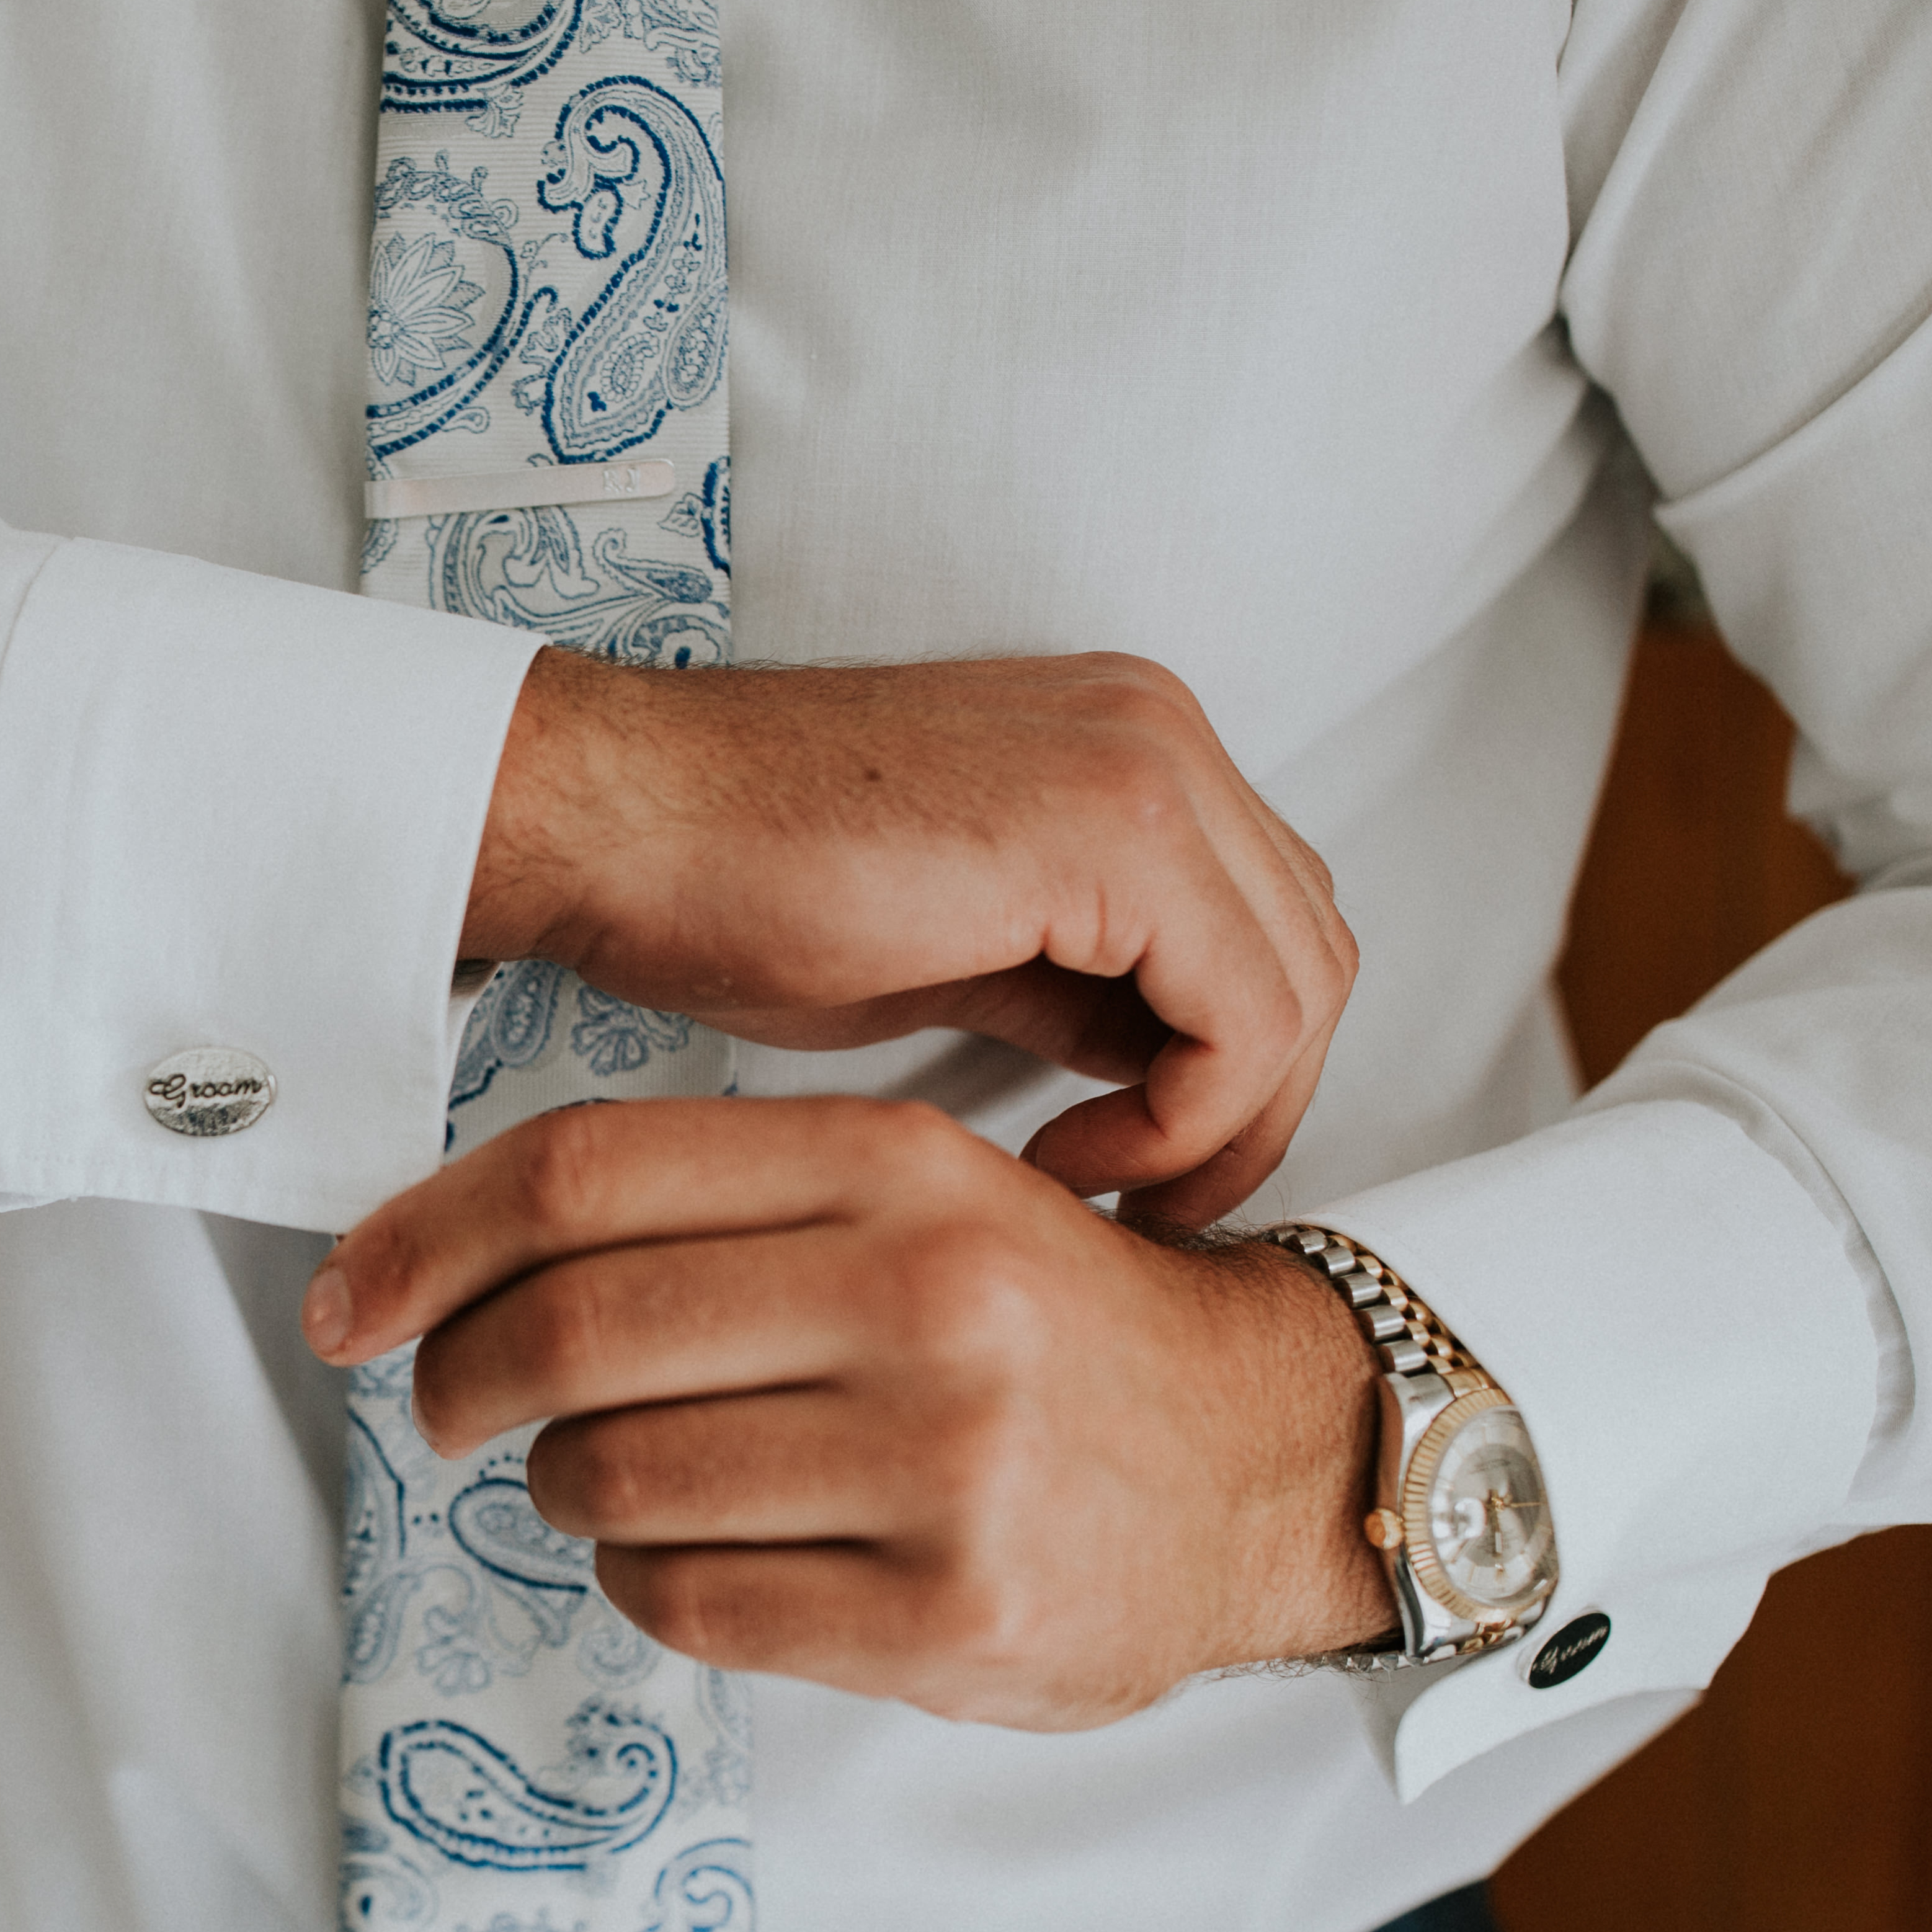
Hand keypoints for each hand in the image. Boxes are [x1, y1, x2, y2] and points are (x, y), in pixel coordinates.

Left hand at [302, 1096, 1393, 1727]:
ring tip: (601, 1477)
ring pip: (617, 1478)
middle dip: (463, 1378)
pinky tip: (685, 1551)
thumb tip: (469, 1247)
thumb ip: (727, 1200)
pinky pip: (691, 1602)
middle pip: (576, 1330)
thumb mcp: (918, 1191)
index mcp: (897, 1166)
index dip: (430, 1235)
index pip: (587, 1175)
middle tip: (445, 1402)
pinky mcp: (951, 1615)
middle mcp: (924, 1300)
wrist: (1260, 1456)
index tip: (354, 1294)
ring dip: (563, 1487)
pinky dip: (642, 1581)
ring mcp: (944, 1464)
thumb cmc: (1045, 1322)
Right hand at [463, 651, 1354, 1225]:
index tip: (1134, 1170)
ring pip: (1303, 986)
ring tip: (1099, 1184)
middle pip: (1311, 954)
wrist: (619, 823)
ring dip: (1222, 1123)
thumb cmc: (739, 884)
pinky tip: (1073, 1155)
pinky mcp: (1116, 825)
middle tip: (1143, 1202)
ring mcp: (1147, 763)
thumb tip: (1169, 1076)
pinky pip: (1244, 1014)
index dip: (1233, 1078)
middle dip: (1250, 1109)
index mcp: (1126, 743)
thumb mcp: (960, 945)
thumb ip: (1083, 984)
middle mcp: (1158, 729)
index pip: (1269, 928)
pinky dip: (1190, 1117)